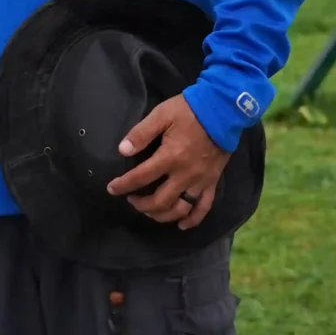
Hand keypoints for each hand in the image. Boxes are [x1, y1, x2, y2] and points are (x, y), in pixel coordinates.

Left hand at [106, 95, 230, 228]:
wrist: (223, 109)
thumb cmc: (190, 111)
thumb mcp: (161, 115)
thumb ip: (141, 133)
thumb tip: (122, 150)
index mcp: (170, 157)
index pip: (141, 177)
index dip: (124, 185)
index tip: (112, 189)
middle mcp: (185, 175)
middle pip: (160, 201)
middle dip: (141, 205)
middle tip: (131, 200)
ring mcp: (200, 181)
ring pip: (180, 209)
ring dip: (162, 215)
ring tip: (150, 211)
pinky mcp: (212, 182)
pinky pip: (203, 207)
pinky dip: (192, 220)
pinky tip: (181, 225)